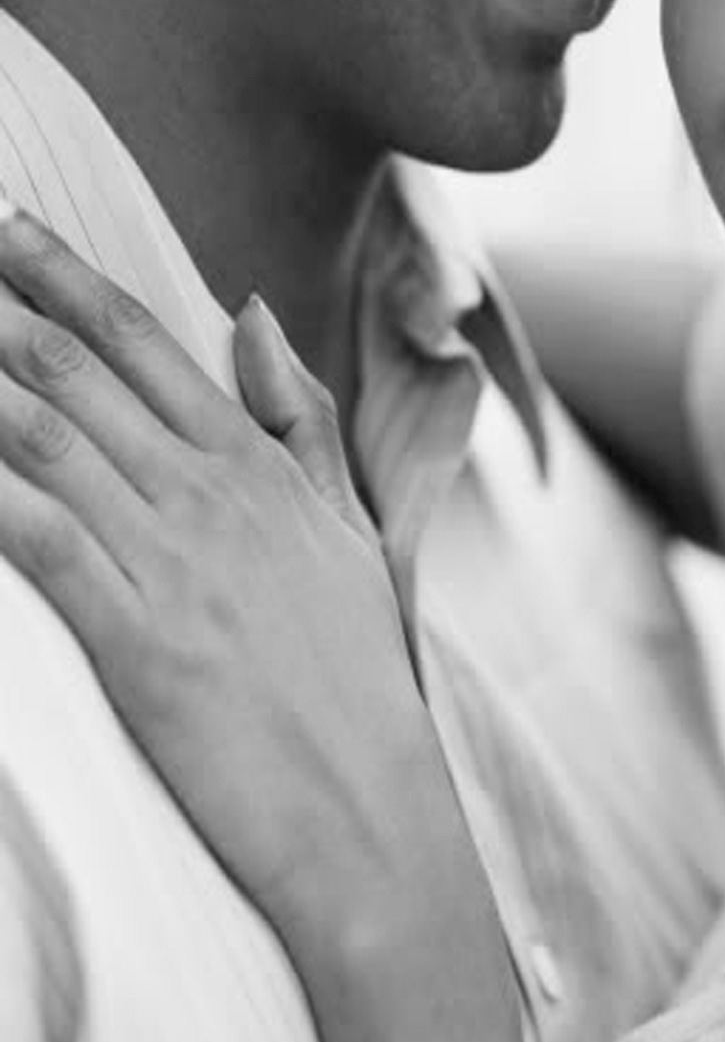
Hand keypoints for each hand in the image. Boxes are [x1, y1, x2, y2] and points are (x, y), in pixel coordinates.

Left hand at [0, 201, 455, 975]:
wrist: (370, 813)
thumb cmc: (356, 676)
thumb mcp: (347, 528)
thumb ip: (297, 417)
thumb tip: (251, 313)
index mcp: (255, 463)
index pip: (143, 341)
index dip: (64, 277)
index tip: (9, 228)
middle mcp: (210, 494)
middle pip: (78, 372)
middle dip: (1, 307)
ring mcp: (173, 563)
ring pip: (46, 441)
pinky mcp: (137, 641)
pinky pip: (39, 541)